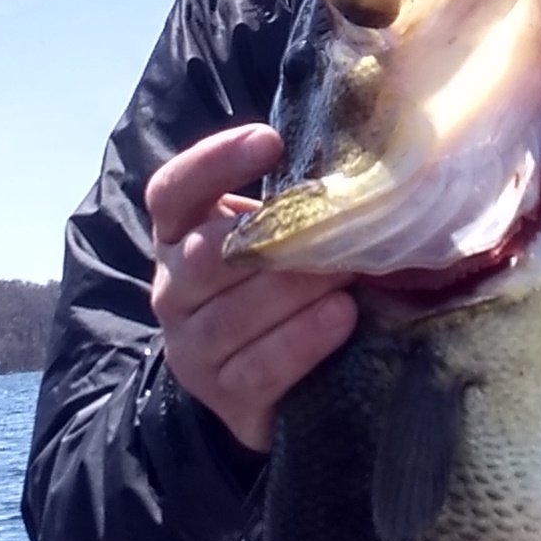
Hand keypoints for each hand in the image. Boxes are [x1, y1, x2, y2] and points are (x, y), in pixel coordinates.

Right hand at [144, 124, 356, 454]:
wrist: (276, 383)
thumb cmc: (288, 284)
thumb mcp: (282, 237)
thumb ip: (298, 203)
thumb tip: (368, 162)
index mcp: (179, 236)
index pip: (172, 191)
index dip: (213, 163)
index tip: (270, 140)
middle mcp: (173, 291)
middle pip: (203, 257)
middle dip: (273, 241)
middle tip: (338, 225)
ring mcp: (192, 350)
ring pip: (230, 316)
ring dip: (294, 290)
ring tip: (348, 272)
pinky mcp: (225, 399)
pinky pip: (258, 369)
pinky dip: (302, 341)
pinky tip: (342, 317)